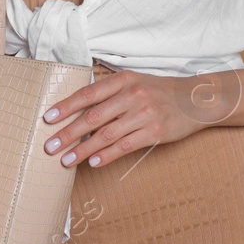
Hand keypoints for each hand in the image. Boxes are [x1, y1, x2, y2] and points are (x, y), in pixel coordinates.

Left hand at [41, 69, 206, 168]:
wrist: (195, 100)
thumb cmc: (158, 92)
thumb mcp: (134, 83)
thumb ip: (109, 94)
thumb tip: (78, 112)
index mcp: (123, 80)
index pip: (88, 94)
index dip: (66, 107)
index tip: (48, 118)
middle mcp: (132, 95)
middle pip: (93, 117)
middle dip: (68, 133)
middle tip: (50, 146)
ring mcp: (144, 114)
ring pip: (106, 134)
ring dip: (83, 150)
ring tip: (66, 160)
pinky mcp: (155, 132)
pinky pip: (125, 146)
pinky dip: (107, 155)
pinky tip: (93, 162)